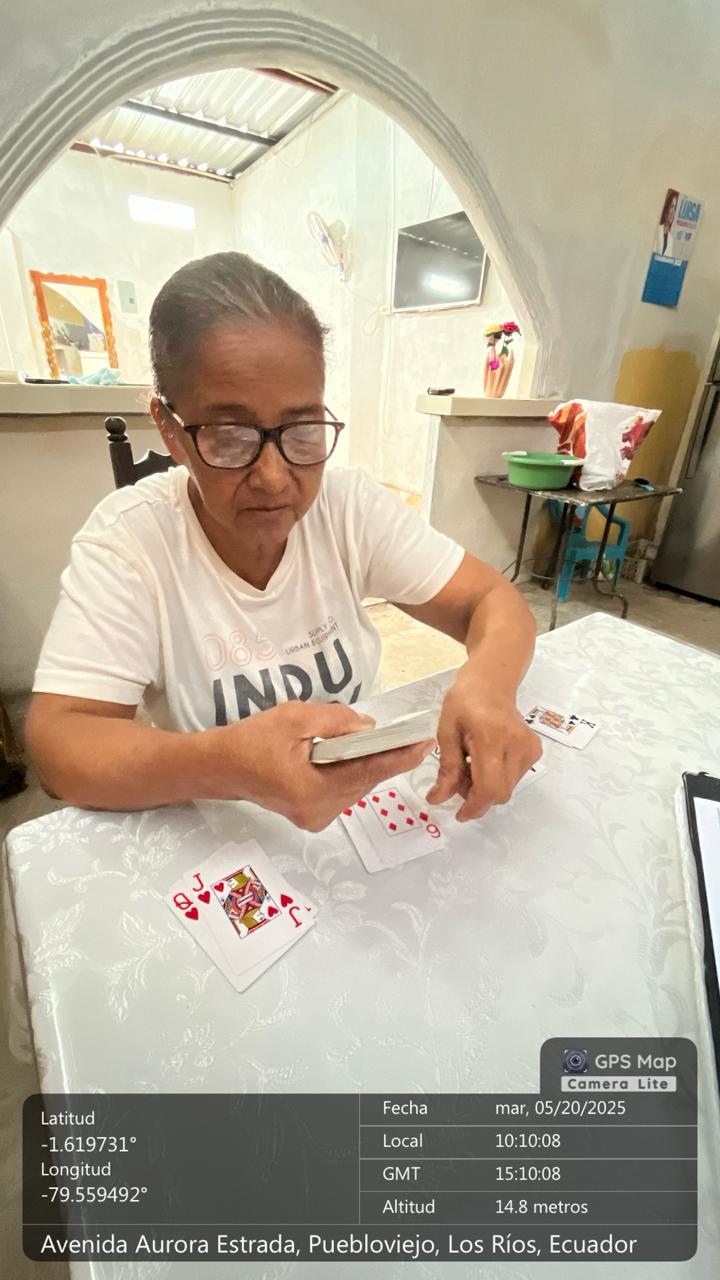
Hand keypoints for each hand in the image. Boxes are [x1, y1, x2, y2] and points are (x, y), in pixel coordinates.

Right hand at [208, 701, 434, 830]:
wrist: (219, 766)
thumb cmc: (251, 740)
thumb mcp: (294, 718)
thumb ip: (336, 722)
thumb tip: (368, 727)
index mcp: (312, 792)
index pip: (366, 773)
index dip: (398, 757)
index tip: (425, 744)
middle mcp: (318, 812)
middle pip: (363, 782)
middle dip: (386, 758)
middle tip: (412, 737)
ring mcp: (314, 818)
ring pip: (354, 787)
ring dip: (369, 765)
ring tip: (391, 743)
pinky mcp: (311, 814)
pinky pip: (342, 790)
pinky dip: (352, 772)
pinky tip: (360, 754)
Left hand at [425, 664, 540, 819]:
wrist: (491, 683)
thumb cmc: (465, 702)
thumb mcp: (446, 732)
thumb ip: (447, 768)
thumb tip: (439, 798)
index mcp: (492, 738)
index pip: (490, 787)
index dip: (474, 806)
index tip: (459, 814)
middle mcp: (517, 745)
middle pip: (499, 793)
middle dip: (476, 796)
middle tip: (458, 778)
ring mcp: (529, 749)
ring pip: (506, 789)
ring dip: (485, 787)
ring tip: (471, 764)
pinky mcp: (534, 752)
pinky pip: (513, 779)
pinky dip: (496, 779)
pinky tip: (485, 761)